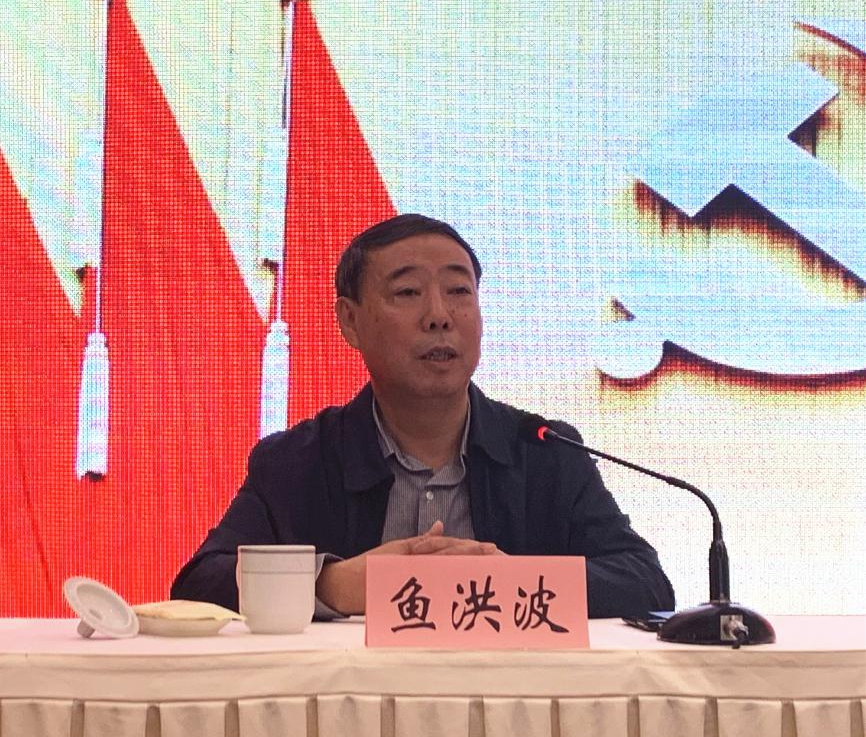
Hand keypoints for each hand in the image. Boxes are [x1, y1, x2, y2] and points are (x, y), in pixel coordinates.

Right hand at [316, 521, 500, 613]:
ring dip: (467, 562)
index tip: (493, 551)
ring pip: (444, 561)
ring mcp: (412, 568)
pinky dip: (444, 568)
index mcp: (419, 552)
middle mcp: (418, 559)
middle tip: (501, 557)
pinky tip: (461, 570)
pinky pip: (428, 572)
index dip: (473, 549)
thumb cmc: (373, 569)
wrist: (348, 583)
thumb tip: (440, 526)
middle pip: (453, 555)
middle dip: (477, 556)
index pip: (451, 548)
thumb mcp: (398, 550)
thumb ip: (421, 540)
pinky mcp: (405, 576)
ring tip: (488, 562)